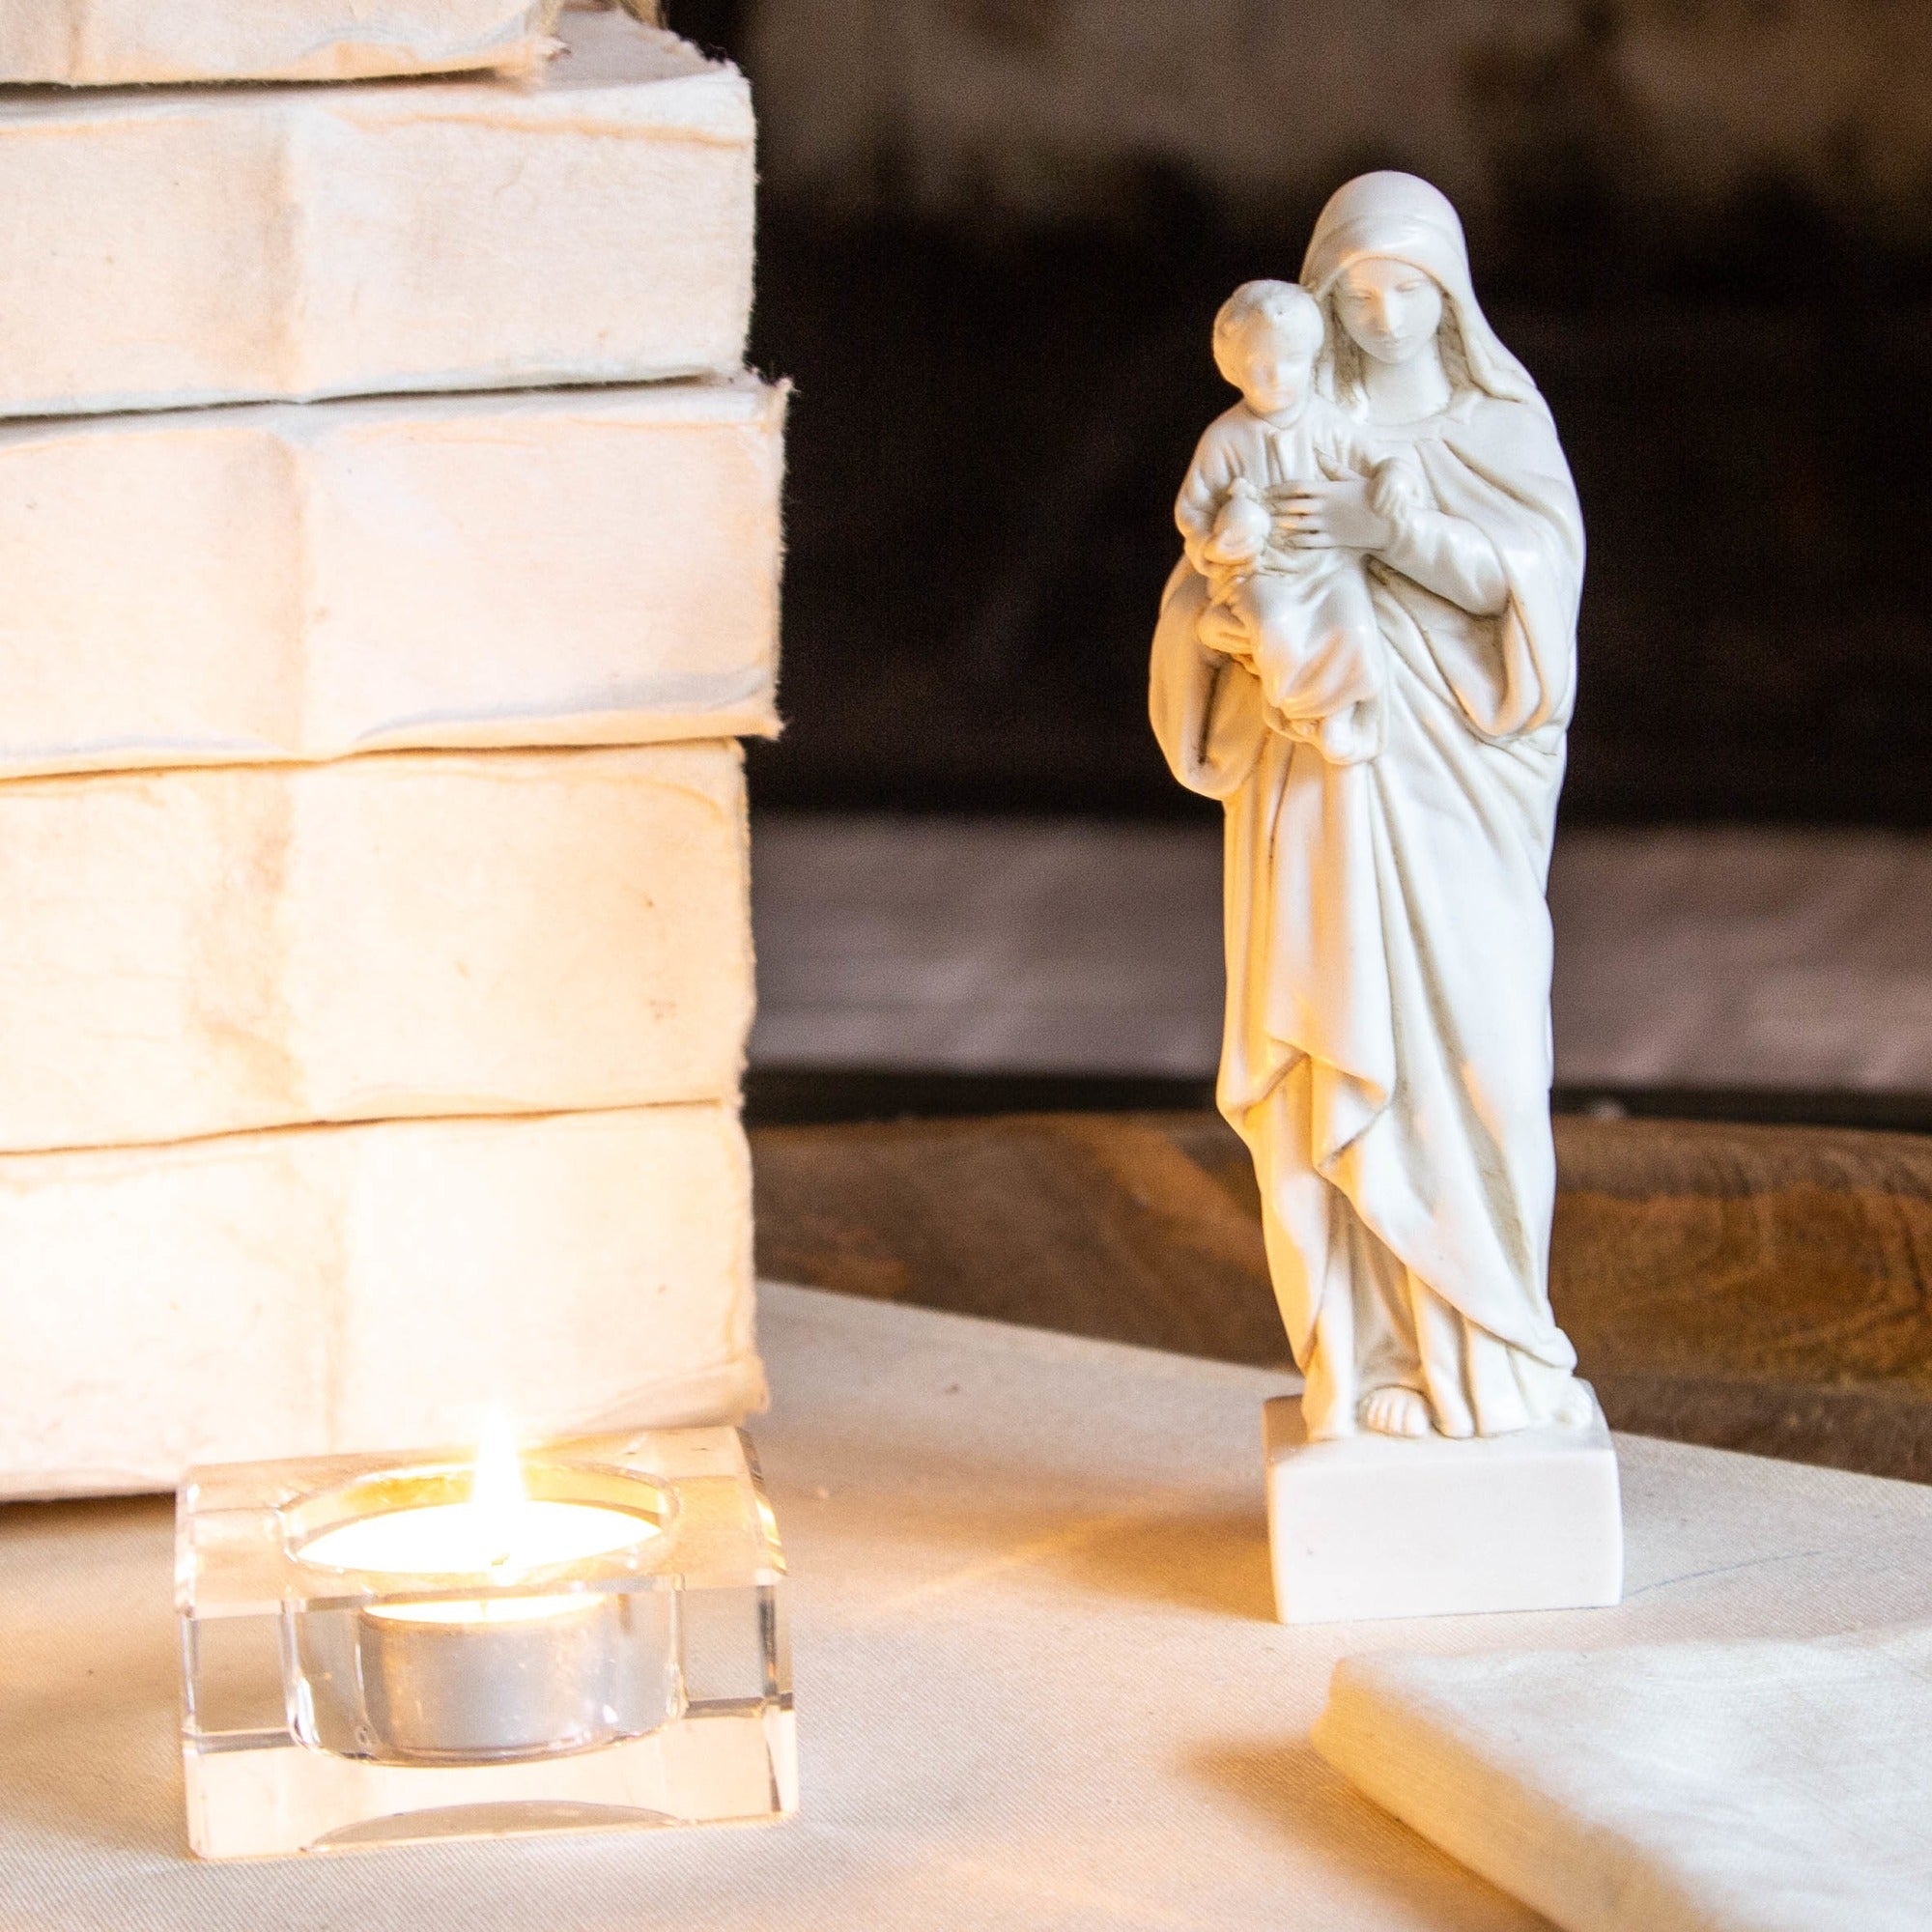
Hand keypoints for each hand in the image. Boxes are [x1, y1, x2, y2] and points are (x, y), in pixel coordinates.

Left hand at [1272, 478, 1394, 551]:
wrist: (1389, 520)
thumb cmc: (1372, 496)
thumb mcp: (1354, 478)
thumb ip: (1335, 469)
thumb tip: (1320, 454)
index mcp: (1329, 489)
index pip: (1297, 487)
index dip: (1280, 489)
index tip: (1268, 491)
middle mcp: (1325, 507)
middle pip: (1292, 506)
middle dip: (1275, 507)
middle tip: (1262, 509)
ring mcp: (1327, 524)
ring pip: (1297, 524)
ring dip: (1281, 524)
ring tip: (1269, 524)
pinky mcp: (1332, 539)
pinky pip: (1308, 541)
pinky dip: (1295, 541)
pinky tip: (1286, 540)